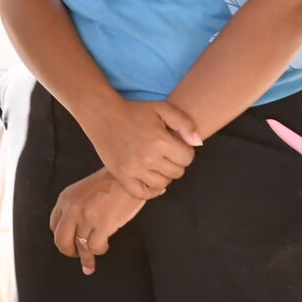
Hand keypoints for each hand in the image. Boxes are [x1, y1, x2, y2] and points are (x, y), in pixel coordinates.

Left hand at [50, 168, 146, 274]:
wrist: (128, 176)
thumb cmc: (111, 181)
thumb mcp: (84, 189)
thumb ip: (76, 206)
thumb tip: (76, 227)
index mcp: (65, 199)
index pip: (54, 225)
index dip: (61, 237)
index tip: (68, 242)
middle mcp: (71, 209)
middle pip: (61, 241)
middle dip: (68, 252)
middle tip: (76, 256)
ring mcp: (86, 218)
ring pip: (79, 247)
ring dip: (85, 258)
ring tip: (89, 264)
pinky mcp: (102, 225)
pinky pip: (95, 248)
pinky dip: (99, 251)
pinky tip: (104, 247)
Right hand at [80, 96, 201, 200]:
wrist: (103, 115)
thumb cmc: (135, 111)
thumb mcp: (163, 108)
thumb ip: (185, 124)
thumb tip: (197, 143)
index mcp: (160, 141)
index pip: (187, 158)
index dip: (185, 150)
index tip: (175, 144)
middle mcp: (147, 158)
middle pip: (177, 172)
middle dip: (176, 162)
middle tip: (166, 153)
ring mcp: (133, 169)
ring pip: (162, 184)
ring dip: (165, 175)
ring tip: (158, 164)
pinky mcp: (121, 176)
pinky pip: (141, 193)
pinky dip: (150, 191)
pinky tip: (152, 182)